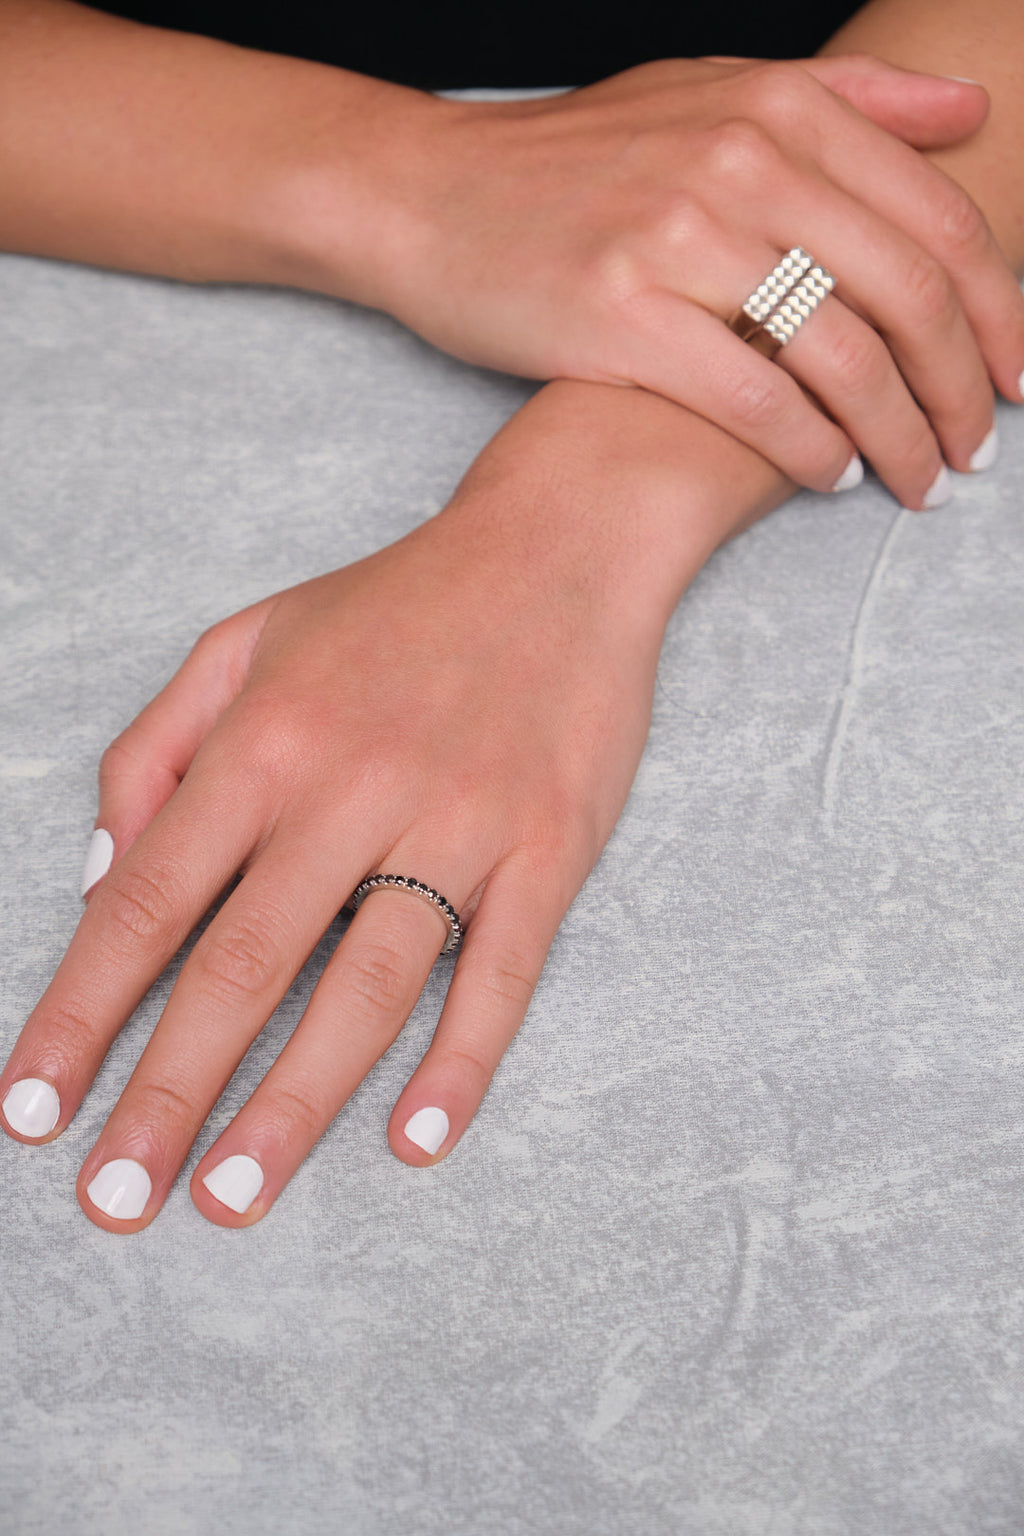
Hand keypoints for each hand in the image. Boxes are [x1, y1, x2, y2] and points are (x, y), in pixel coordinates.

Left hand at [0, 389, 673, 1229]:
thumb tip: (101, 877)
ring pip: (366, 981)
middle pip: (243, 962)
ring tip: (231, 1196)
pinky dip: (461, 1059)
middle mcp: (352, 786)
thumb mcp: (243, 642)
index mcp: (265, 740)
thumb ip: (156, 751)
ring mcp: (459, 820)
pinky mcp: (548, 846)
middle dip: (167, 1091)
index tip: (33, 1108)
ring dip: (294, 1100)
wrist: (556, 550)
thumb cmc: (391, 607)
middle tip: (116, 1202)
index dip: (81, 1012)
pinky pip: (503, 968)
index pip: (147, 900)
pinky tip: (414, 1139)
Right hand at [326, 54, 1023, 508]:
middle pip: (909, 293)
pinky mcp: (620, 318)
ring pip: (842, 356)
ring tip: (916, 481)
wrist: (429, 197)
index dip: (1003, 311)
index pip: (939, 219)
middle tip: (975, 453)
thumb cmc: (574, 162)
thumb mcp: (711, 93)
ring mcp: (676, 239)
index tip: (1019, 378)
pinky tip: (830, 476)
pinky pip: (755, 400)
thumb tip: (968, 110)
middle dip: (962, 389)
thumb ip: (847, 100)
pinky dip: (811, 450)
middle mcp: (739, 163)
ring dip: (899, 435)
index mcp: (778, 108)